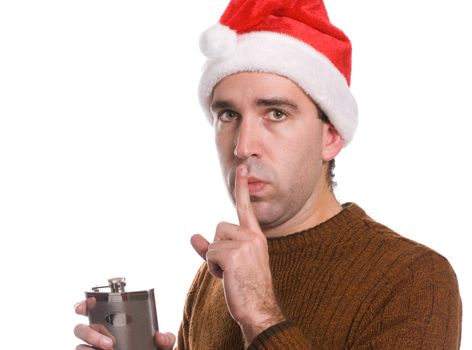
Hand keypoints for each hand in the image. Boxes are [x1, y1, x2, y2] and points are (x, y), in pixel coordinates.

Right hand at [74, 299, 174, 349]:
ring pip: (80, 346)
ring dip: (92, 346)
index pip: (90, 308)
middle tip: (109, 343)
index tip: (91, 302)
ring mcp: (92, 348)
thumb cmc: (151, 348)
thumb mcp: (160, 343)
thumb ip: (165, 339)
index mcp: (110, 321)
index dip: (85, 304)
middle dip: (90, 333)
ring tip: (110, 349)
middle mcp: (97, 333)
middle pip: (80, 329)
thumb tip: (160, 337)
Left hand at [191, 164, 284, 344]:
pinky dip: (213, 268)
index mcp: (255, 236)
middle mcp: (252, 236)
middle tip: (233, 268)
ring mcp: (245, 244)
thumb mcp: (230, 263)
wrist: (259, 309)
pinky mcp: (234, 255)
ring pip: (213, 241)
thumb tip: (193, 236)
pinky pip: (209, 254)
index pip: (246, 206)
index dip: (242, 187)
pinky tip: (228, 277)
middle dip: (218, 247)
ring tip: (231, 274)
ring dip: (215, 259)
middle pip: (219, 227)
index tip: (242, 167)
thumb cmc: (246, 287)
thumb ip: (211, 248)